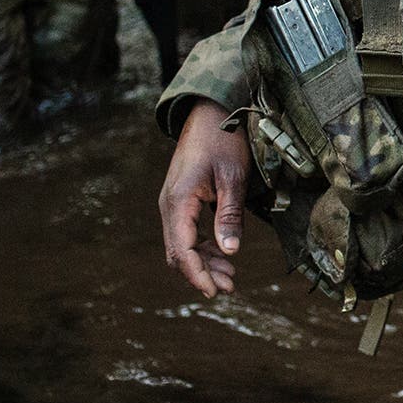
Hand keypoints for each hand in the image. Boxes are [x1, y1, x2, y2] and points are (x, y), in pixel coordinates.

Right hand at [158, 99, 248, 297]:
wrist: (212, 110)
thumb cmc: (224, 140)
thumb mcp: (233, 178)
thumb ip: (229, 215)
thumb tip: (231, 252)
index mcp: (178, 201)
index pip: (182, 250)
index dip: (197, 274)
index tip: (214, 292)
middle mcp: (169, 205)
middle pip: (180, 251)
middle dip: (202, 272)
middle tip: (229, 287)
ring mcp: (174, 202)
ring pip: (184, 243)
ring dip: (204, 261)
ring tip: (230, 276)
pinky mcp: (183, 199)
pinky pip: (188, 231)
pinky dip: (204, 245)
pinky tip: (223, 254)